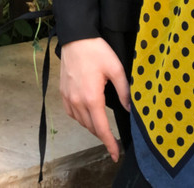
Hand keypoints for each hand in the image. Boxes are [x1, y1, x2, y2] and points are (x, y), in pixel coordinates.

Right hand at [59, 37, 129, 161]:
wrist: (75, 38)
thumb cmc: (96, 51)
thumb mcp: (116, 68)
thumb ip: (124, 90)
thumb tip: (130, 108)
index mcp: (92, 98)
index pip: (102, 128)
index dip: (109, 143)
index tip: (115, 155)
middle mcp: (78, 102)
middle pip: (91, 127)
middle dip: (103, 136)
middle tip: (113, 141)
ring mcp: (68, 98)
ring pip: (81, 122)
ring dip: (92, 127)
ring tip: (103, 127)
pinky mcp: (63, 93)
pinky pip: (72, 114)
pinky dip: (81, 119)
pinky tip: (88, 115)